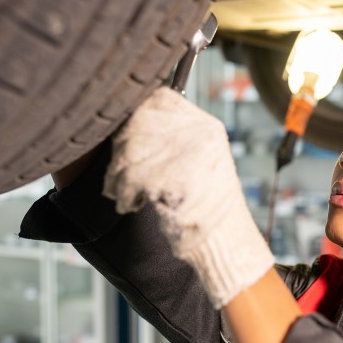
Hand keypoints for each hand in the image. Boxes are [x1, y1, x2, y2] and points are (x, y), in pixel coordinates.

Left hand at [103, 87, 273, 307]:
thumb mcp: (199, 161)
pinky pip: (128, 178)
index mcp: (205, 126)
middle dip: (119, 152)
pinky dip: (123, 195)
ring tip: (124, 195)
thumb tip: (124, 125)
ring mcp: (186, 153)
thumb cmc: (205, 207)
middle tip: (117, 176)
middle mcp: (198, 134)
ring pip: (128, 151)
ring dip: (117, 177)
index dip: (134, 118)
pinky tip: (131, 205)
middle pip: (137, 123)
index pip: (158, 100)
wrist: (225, 242)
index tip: (125, 141)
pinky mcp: (171, 177)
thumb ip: (170, 138)